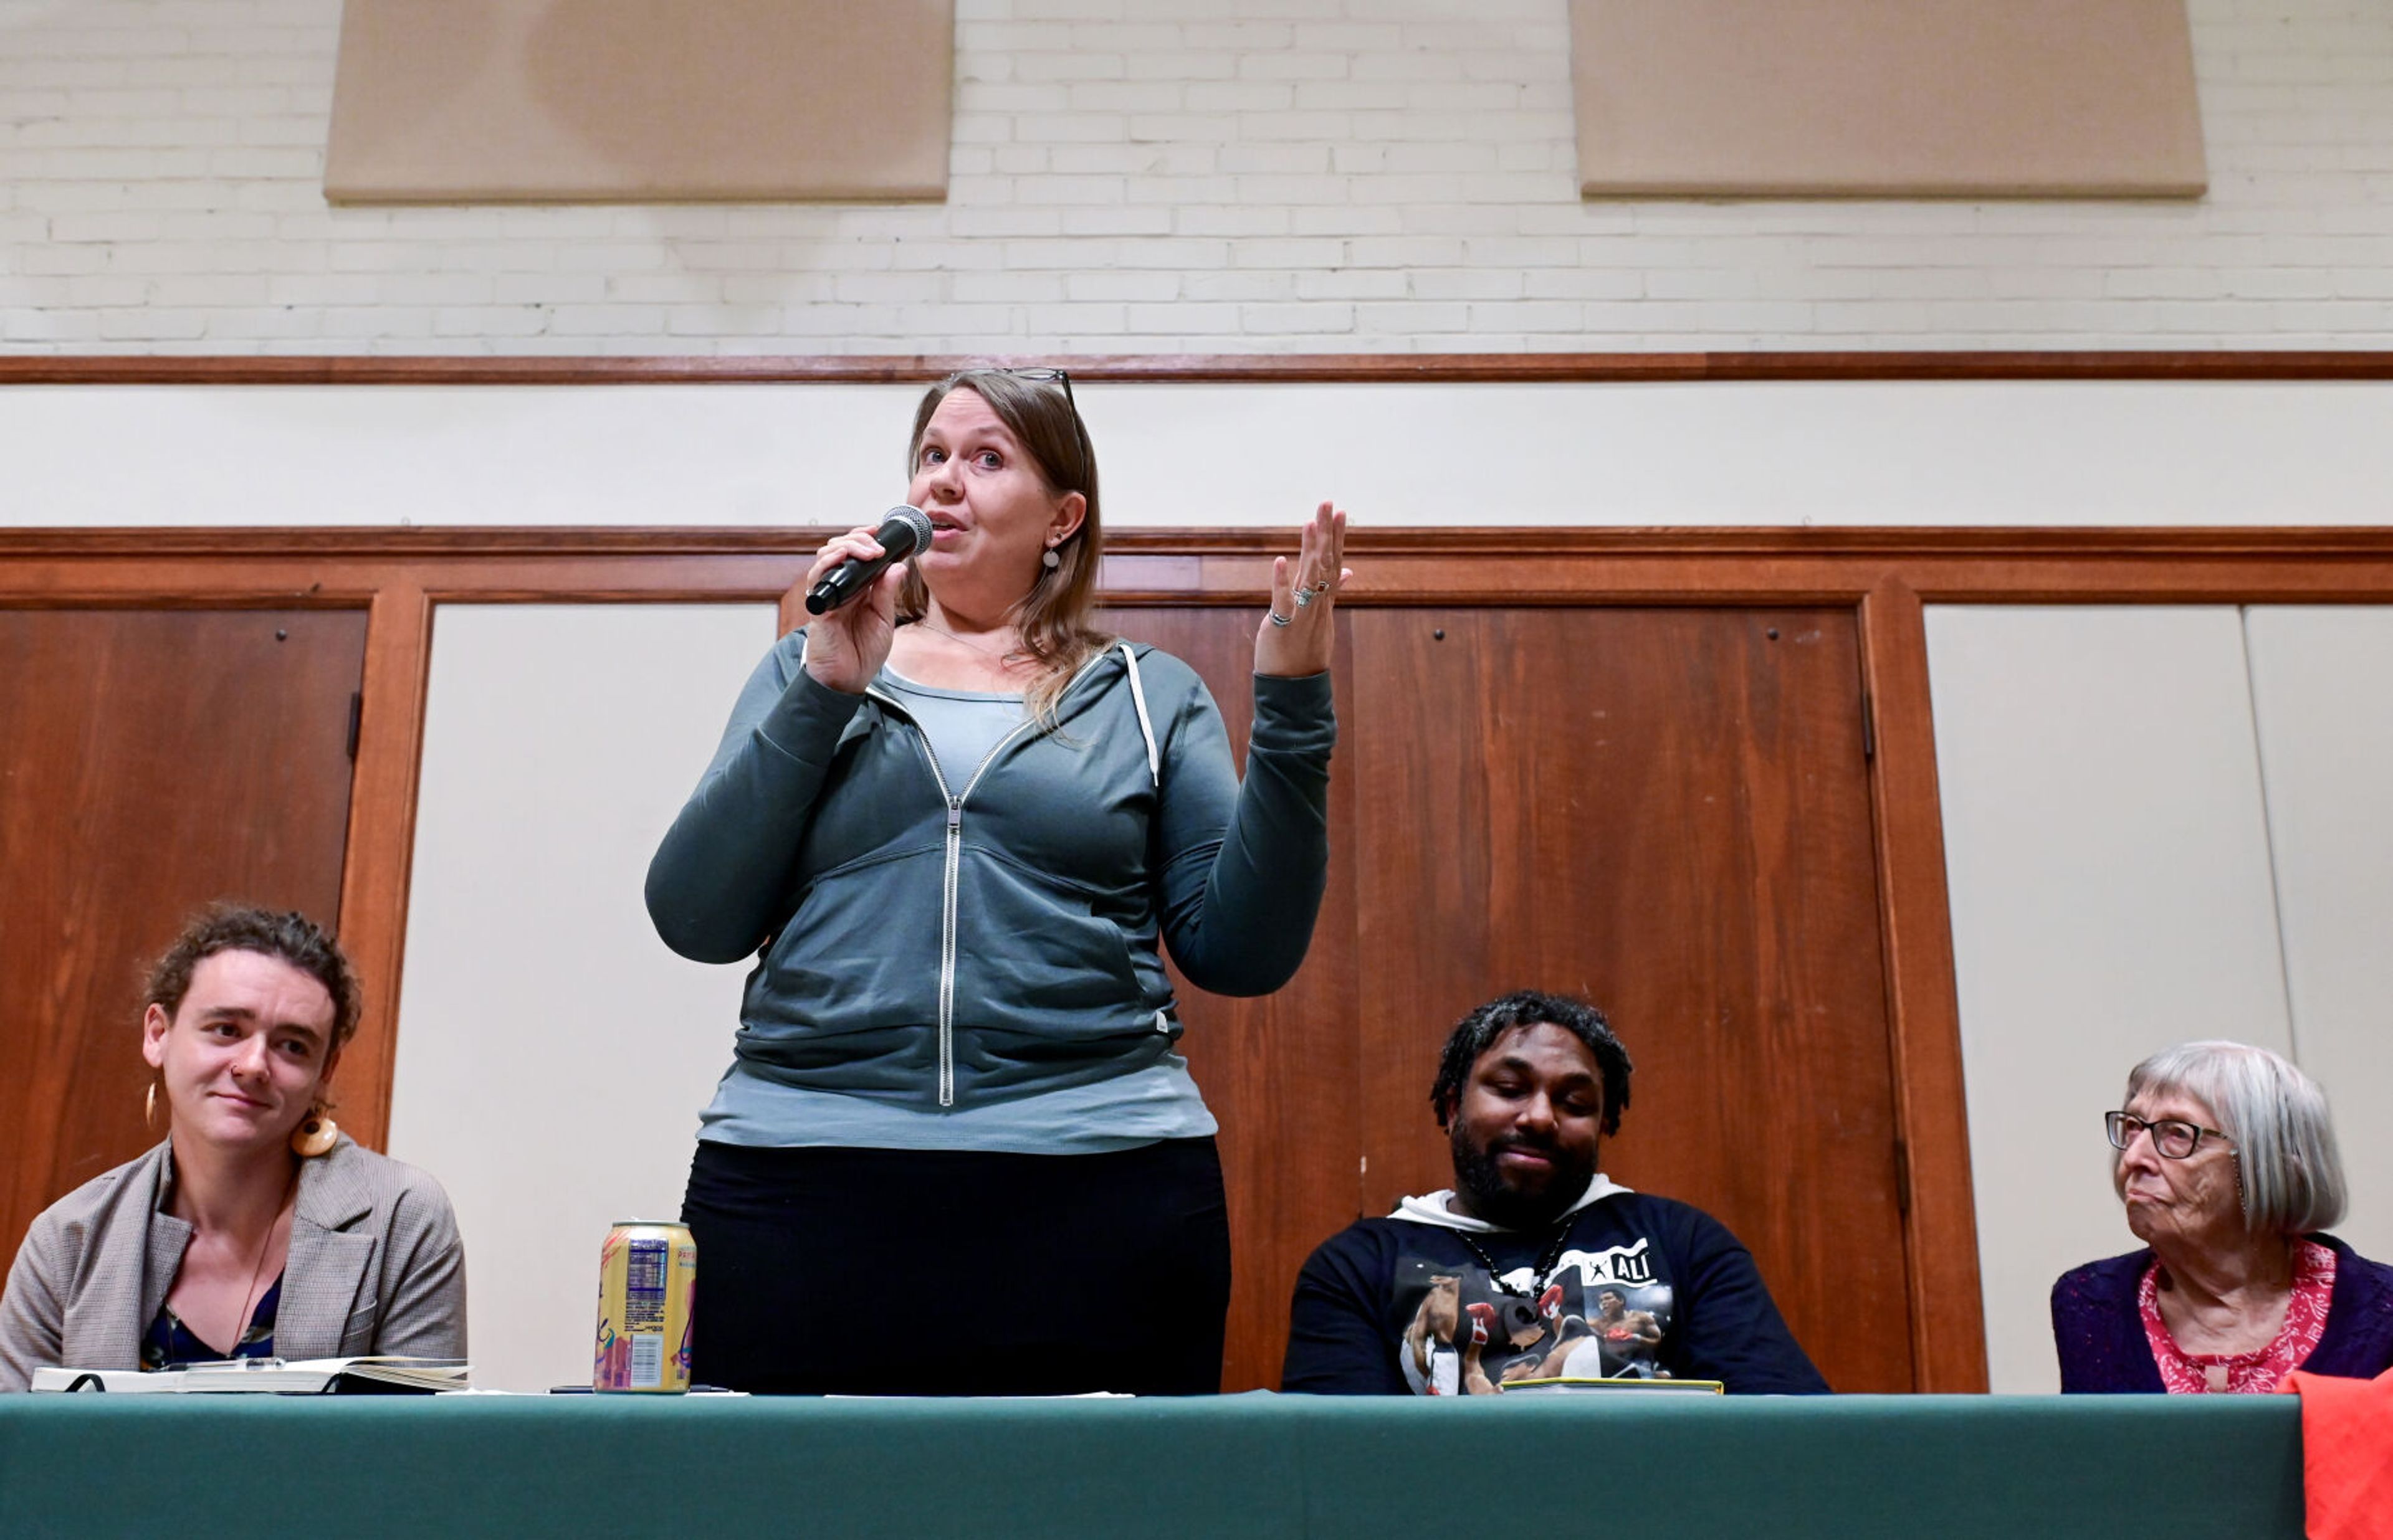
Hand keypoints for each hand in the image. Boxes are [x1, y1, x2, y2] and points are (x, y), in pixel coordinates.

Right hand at [798, 526, 904, 693]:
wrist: (849, 680)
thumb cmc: (863, 653)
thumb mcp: (884, 620)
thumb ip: (887, 593)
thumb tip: (898, 566)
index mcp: (857, 589)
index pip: (857, 554)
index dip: (866, 539)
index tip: (881, 531)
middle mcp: (841, 588)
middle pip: (840, 549)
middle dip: (859, 539)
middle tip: (878, 543)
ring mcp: (827, 596)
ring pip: (826, 557)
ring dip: (847, 546)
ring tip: (868, 549)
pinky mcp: (818, 607)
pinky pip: (817, 579)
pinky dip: (828, 564)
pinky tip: (842, 557)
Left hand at [1255, 501, 1349, 677]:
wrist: (1295, 686)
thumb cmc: (1304, 650)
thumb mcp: (1321, 617)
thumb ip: (1332, 591)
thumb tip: (1348, 572)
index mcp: (1323, 599)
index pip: (1335, 562)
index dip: (1337, 536)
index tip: (1341, 511)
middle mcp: (1316, 603)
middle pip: (1324, 563)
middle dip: (1327, 532)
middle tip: (1328, 503)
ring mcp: (1301, 614)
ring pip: (1308, 577)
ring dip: (1309, 550)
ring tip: (1310, 522)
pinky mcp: (1282, 626)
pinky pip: (1283, 601)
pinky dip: (1282, 582)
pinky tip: (1280, 561)